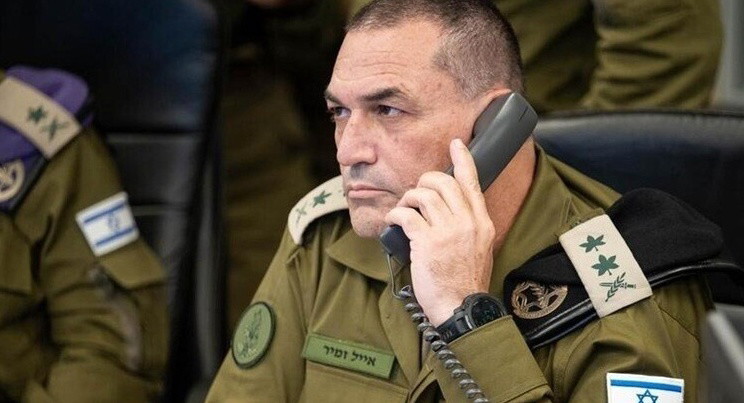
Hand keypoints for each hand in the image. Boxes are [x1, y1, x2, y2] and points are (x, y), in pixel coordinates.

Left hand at [385, 139, 495, 325]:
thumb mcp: (479, 249)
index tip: (456, 145)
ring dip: (408, 199)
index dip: (463, 160)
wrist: (462, 307)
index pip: (472, 183)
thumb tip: (451, 211)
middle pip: (443, 182)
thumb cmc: (465, 283)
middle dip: (424, 181)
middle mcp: (468, 222)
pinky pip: (406, 214)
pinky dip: (395, 214)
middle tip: (416, 193)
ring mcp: (448, 231)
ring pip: (423, 195)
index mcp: (482, 223)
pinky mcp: (427, 242)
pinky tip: (393, 221)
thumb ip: (469, 227)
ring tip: (404, 211)